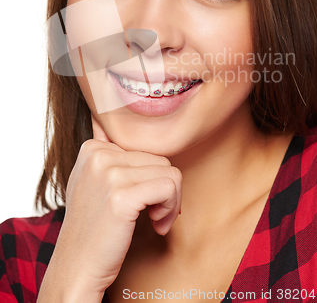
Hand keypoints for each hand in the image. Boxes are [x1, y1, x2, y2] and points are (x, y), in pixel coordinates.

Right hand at [37, 115, 181, 301]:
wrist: (77, 268)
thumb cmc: (92, 227)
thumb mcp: (90, 180)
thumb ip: (103, 150)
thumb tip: (103, 116)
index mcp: (92, 147)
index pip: (145, 148)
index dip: (150, 175)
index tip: (141, 198)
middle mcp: (98, 154)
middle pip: (161, 158)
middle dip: (164, 189)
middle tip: (152, 213)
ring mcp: (109, 173)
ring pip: (170, 172)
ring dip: (170, 201)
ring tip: (153, 219)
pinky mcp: (122, 195)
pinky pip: (170, 186)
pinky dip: (171, 209)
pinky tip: (156, 225)